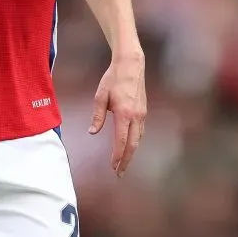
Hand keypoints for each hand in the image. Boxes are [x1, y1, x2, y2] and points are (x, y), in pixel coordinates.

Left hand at [88, 51, 146, 176]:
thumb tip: (93, 132)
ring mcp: (142, 114)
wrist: (131, 65)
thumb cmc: (113, 79)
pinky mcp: (144, 111)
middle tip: (119, 173)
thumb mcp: (100, 96)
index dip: (117, 156)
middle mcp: (136, 116)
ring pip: (138, 139)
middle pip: (133, 144)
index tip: (113, 166)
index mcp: (124, 113)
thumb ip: (97, 116)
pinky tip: (130, 145)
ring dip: (131, 152)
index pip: (121, 140)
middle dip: (126, 160)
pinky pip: (140, 131)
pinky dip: (135, 141)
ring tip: (124, 163)